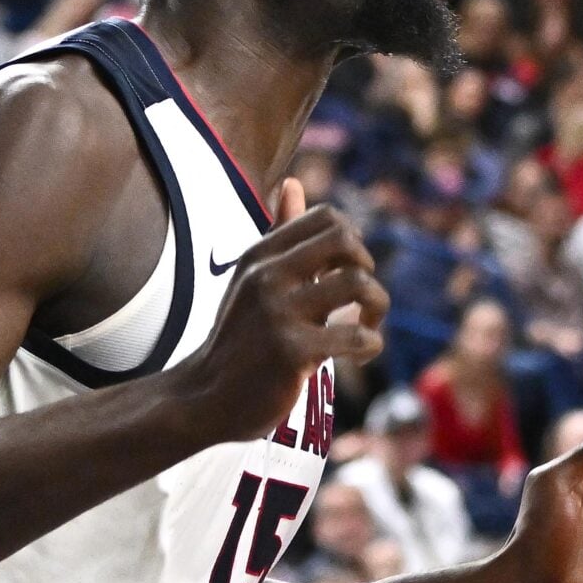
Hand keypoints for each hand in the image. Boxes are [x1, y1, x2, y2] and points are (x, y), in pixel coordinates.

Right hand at [179, 179, 387, 441]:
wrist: (204, 399)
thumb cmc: (240, 339)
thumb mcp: (254, 280)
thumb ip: (281, 235)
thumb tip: (293, 183)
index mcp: (261, 256)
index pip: (328, 218)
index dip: (352, 242)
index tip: (345, 273)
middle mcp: (267, 276)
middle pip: (345, 241)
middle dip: (367, 268)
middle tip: (360, 299)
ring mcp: (277, 312)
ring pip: (358, 284)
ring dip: (377, 308)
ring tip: (366, 327)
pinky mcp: (291, 351)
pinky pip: (357, 336)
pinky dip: (371, 345)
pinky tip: (360, 355)